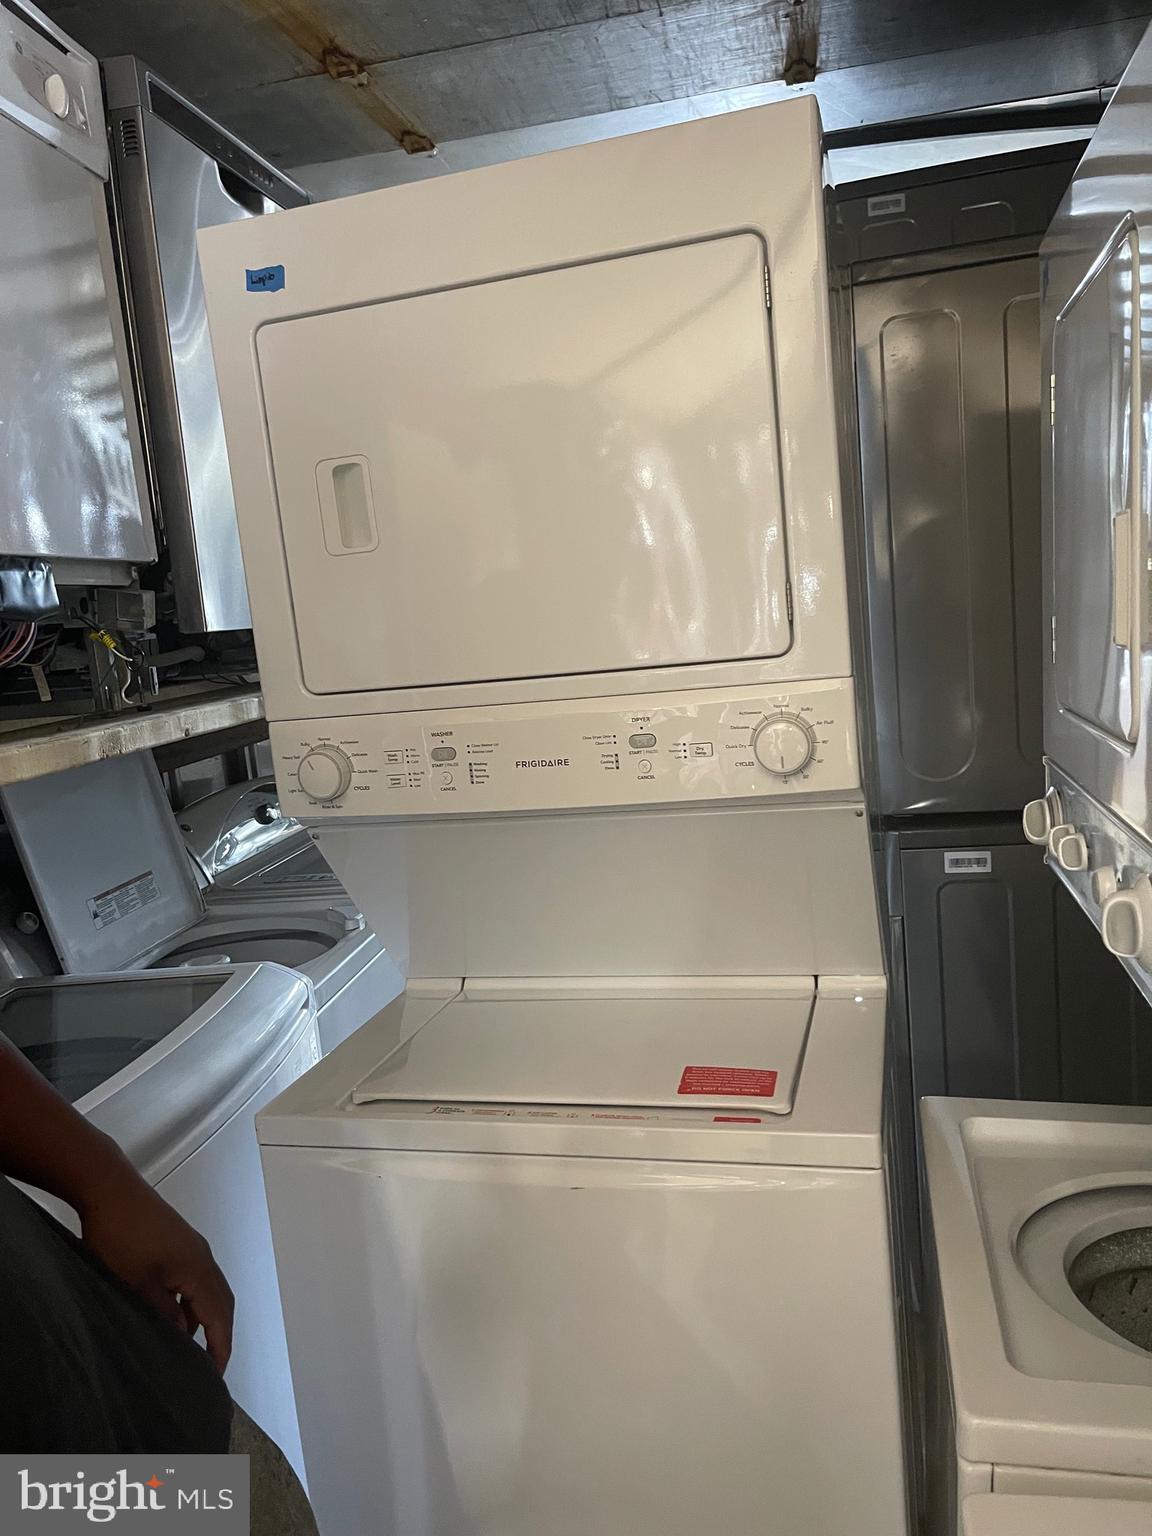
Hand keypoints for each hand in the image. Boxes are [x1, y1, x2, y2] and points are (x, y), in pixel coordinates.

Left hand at [80, 1171, 234, 1371]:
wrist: (110, 1190)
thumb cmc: (122, 1236)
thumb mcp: (138, 1286)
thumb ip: (163, 1315)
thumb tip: (181, 1337)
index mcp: (199, 1270)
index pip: (220, 1317)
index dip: (220, 1348)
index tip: (215, 1376)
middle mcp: (203, 1257)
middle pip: (222, 1302)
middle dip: (219, 1335)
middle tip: (208, 1366)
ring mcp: (191, 1247)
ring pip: (208, 1290)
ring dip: (204, 1318)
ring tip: (186, 1346)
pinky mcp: (178, 1241)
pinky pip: (195, 1278)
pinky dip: (191, 1301)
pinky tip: (170, 1313)